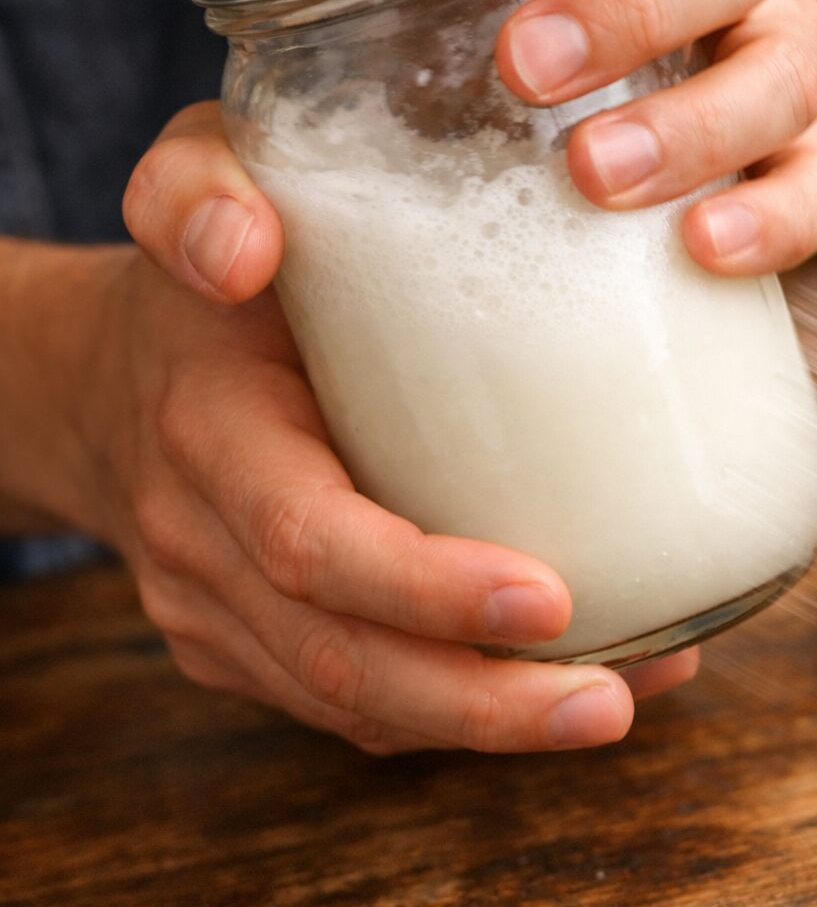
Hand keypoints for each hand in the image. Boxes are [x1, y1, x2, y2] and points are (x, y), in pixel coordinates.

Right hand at [119, 105, 697, 753]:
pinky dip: (456, 710)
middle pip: (340, 661)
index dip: (423, 586)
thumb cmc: (194, 280)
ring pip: (351, 705)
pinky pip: (350, 705)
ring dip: (488, 721)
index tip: (547, 595)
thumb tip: (245, 245)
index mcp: (209, 432)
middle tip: (611, 699)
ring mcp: (218, 612)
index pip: (309, 539)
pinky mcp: (245, 647)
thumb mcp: (187, 185)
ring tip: (620, 700)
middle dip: (479, 698)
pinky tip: (565, 686)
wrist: (106, 382)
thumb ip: (197, 189)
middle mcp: (203, 543)